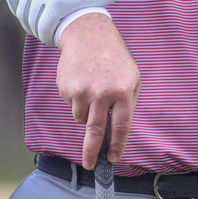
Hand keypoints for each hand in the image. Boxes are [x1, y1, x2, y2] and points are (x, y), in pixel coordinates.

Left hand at [6, 0, 129, 45]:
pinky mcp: (57, 4)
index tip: (29, 18)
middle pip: (24, 12)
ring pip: (33, 22)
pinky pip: (45, 27)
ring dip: (39, 32)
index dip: (20, 11)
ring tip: (49, 34)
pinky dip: (47, 36)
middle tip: (41, 29)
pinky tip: (54, 38)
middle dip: (30, 24)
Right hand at [56, 13, 139, 165]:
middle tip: (89, 165)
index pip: (121, 126)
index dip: (117, 145)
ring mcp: (82, 90)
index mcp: (123, 91)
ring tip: (92, 89)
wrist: (88, 33)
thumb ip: (126, 103)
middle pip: (95, 131)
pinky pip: (71, 104)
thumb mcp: (131, 77)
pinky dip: (76, 99)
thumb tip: (115, 130)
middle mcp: (102, 93)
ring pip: (81, 117)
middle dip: (91, 152)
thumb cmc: (114, 58)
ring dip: (86, 112)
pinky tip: (81, 81)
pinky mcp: (66, 87)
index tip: (112, 159)